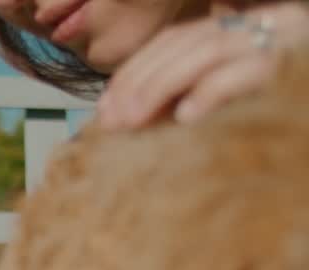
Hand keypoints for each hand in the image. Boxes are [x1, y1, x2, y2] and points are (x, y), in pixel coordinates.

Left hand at [96, 2, 308, 129]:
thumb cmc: (281, 110)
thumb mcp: (226, 97)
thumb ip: (184, 97)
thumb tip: (127, 116)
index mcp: (239, 28)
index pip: (175, 40)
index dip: (135, 71)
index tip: (105, 106)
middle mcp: (259, 24)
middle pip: (185, 43)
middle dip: (140, 81)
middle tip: (111, 120)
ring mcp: (279, 38)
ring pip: (207, 51)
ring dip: (161, 86)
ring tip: (133, 121)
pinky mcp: (293, 64)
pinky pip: (248, 71)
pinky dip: (211, 92)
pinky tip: (185, 118)